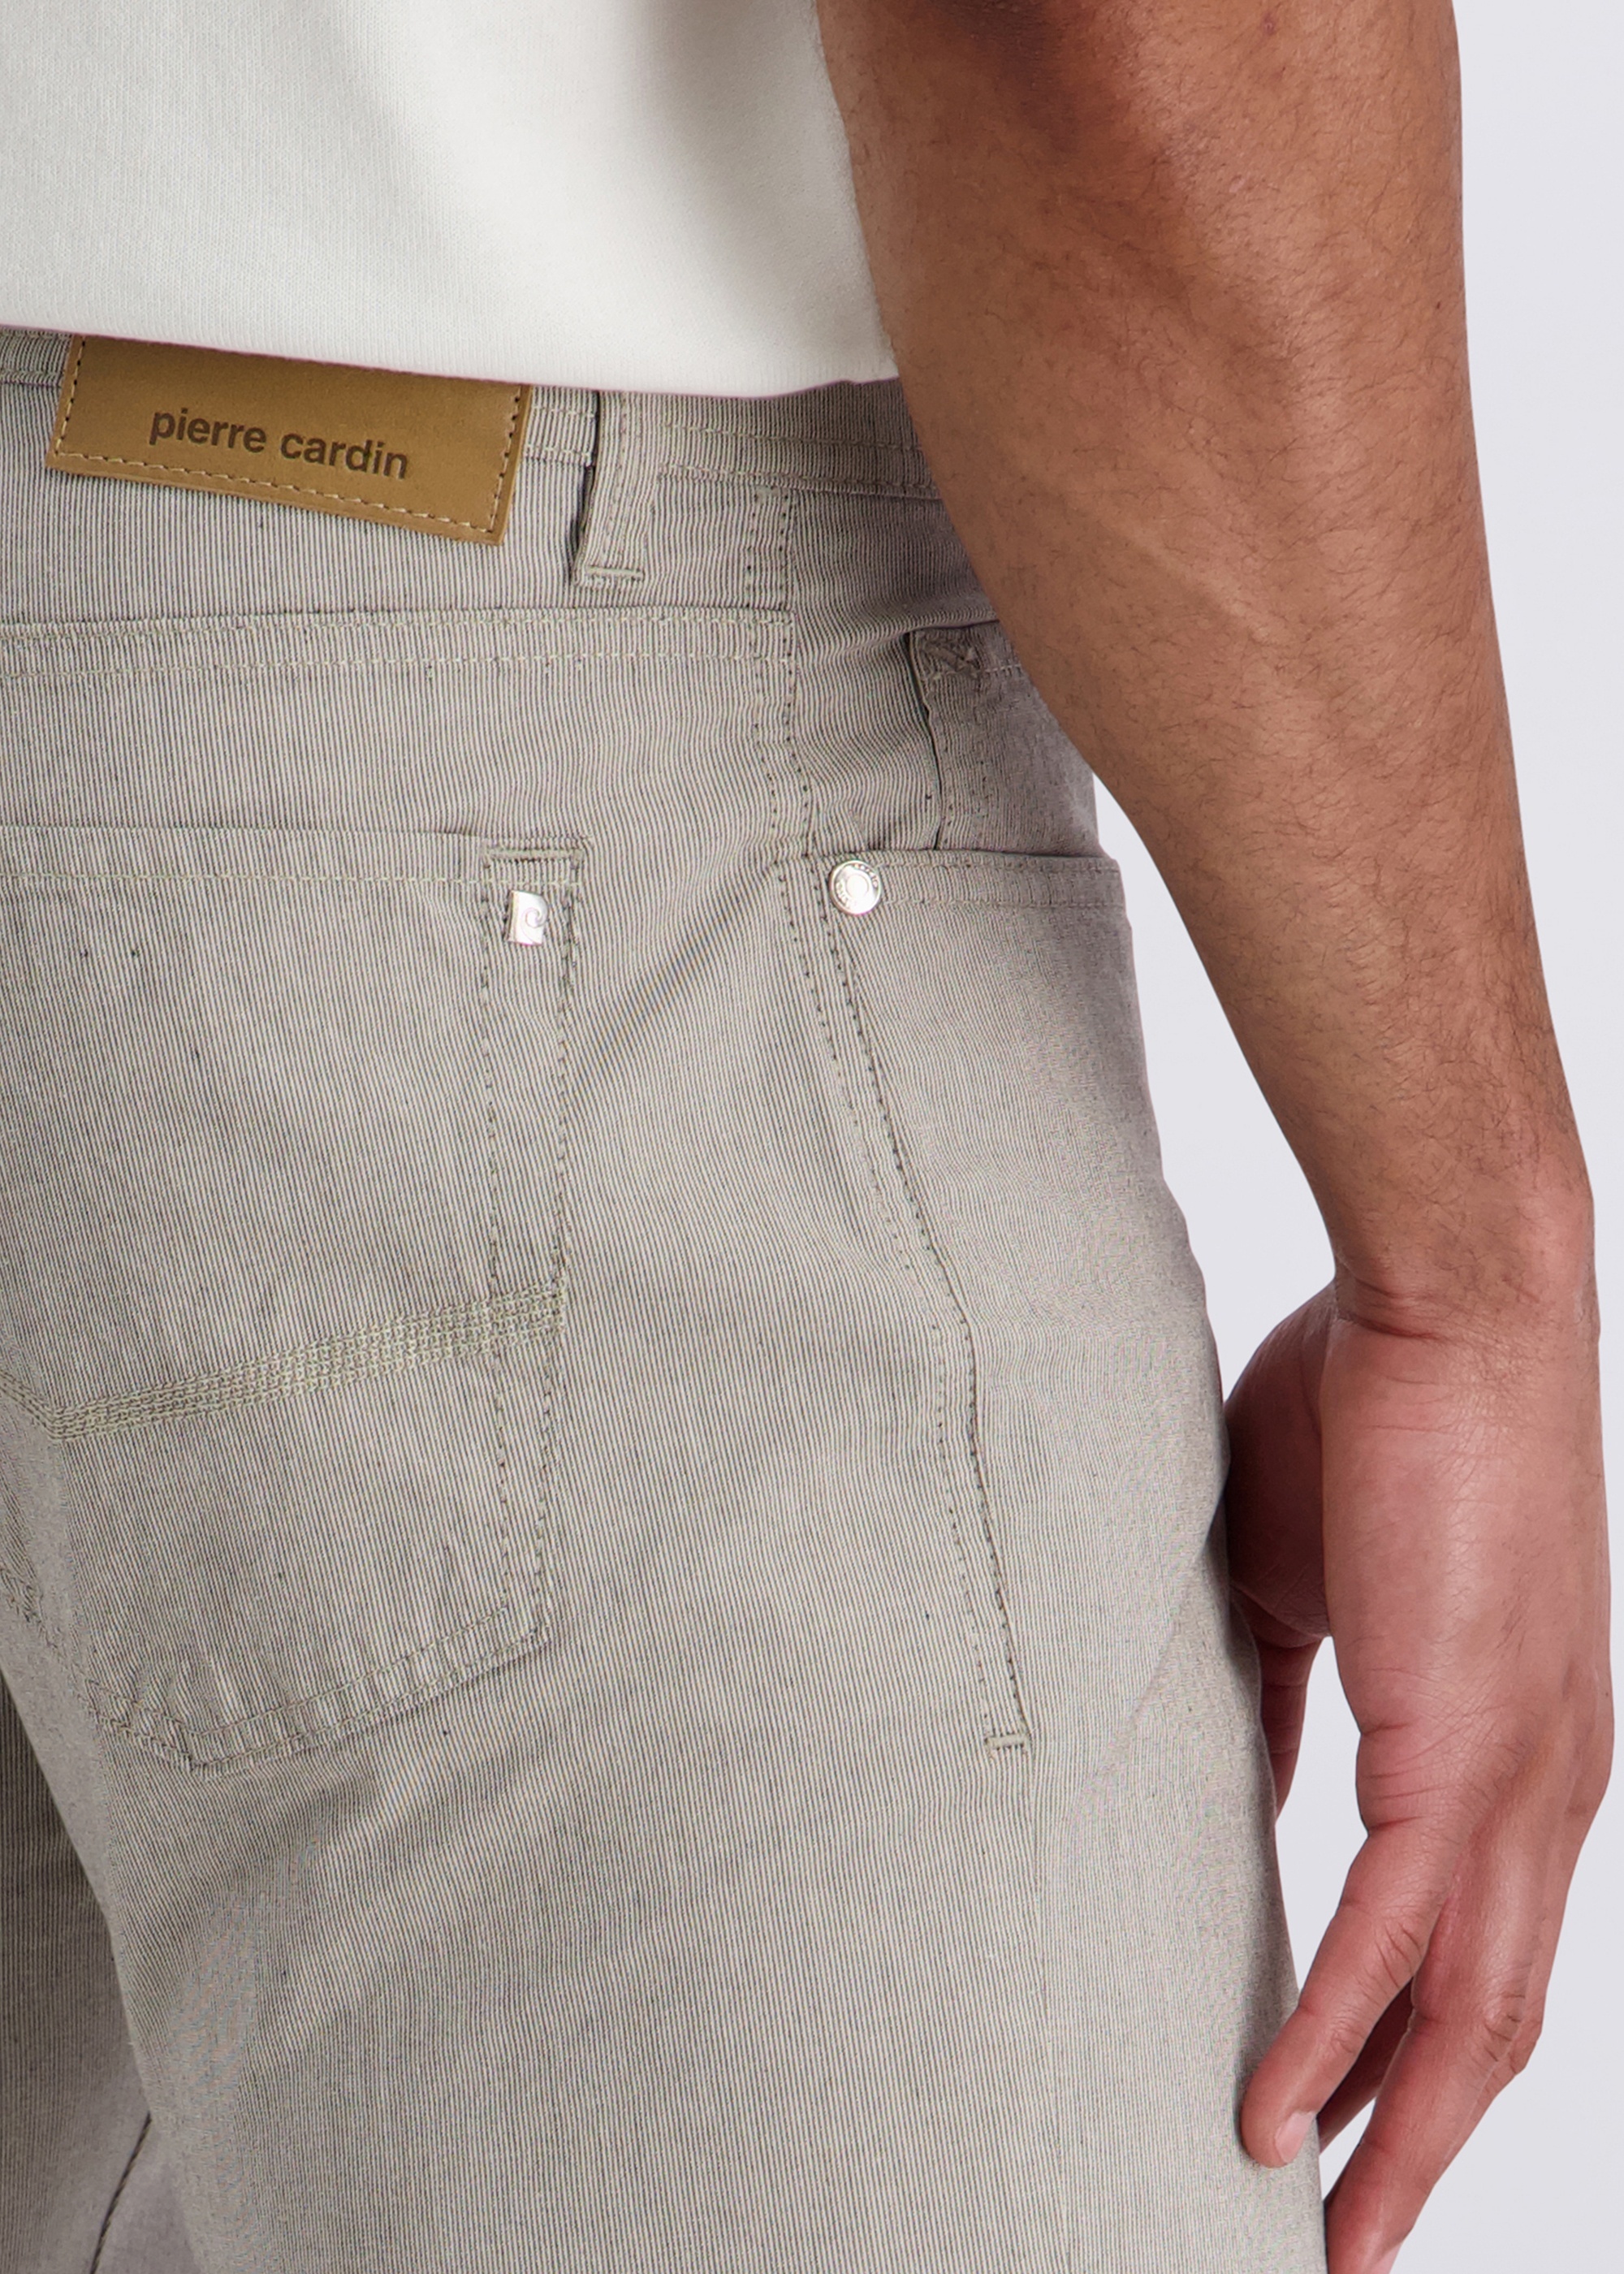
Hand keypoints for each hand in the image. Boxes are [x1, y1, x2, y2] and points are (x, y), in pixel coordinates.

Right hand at [1225, 1277, 1610, 2273]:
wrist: (1451, 1304)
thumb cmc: (1369, 1413)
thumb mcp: (1310, 1587)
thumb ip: (1292, 1704)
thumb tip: (1249, 1791)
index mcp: (1518, 1744)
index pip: (1479, 1939)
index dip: (1421, 2048)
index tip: (1351, 2119)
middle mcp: (1546, 1787)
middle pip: (1497, 2021)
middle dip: (1424, 2144)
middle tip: (1352, 2243)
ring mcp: (1516, 1778)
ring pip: (1469, 2013)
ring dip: (1395, 2137)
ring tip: (1326, 2234)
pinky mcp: (1455, 1751)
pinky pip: (1394, 1939)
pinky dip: (1335, 2040)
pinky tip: (1276, 2114)